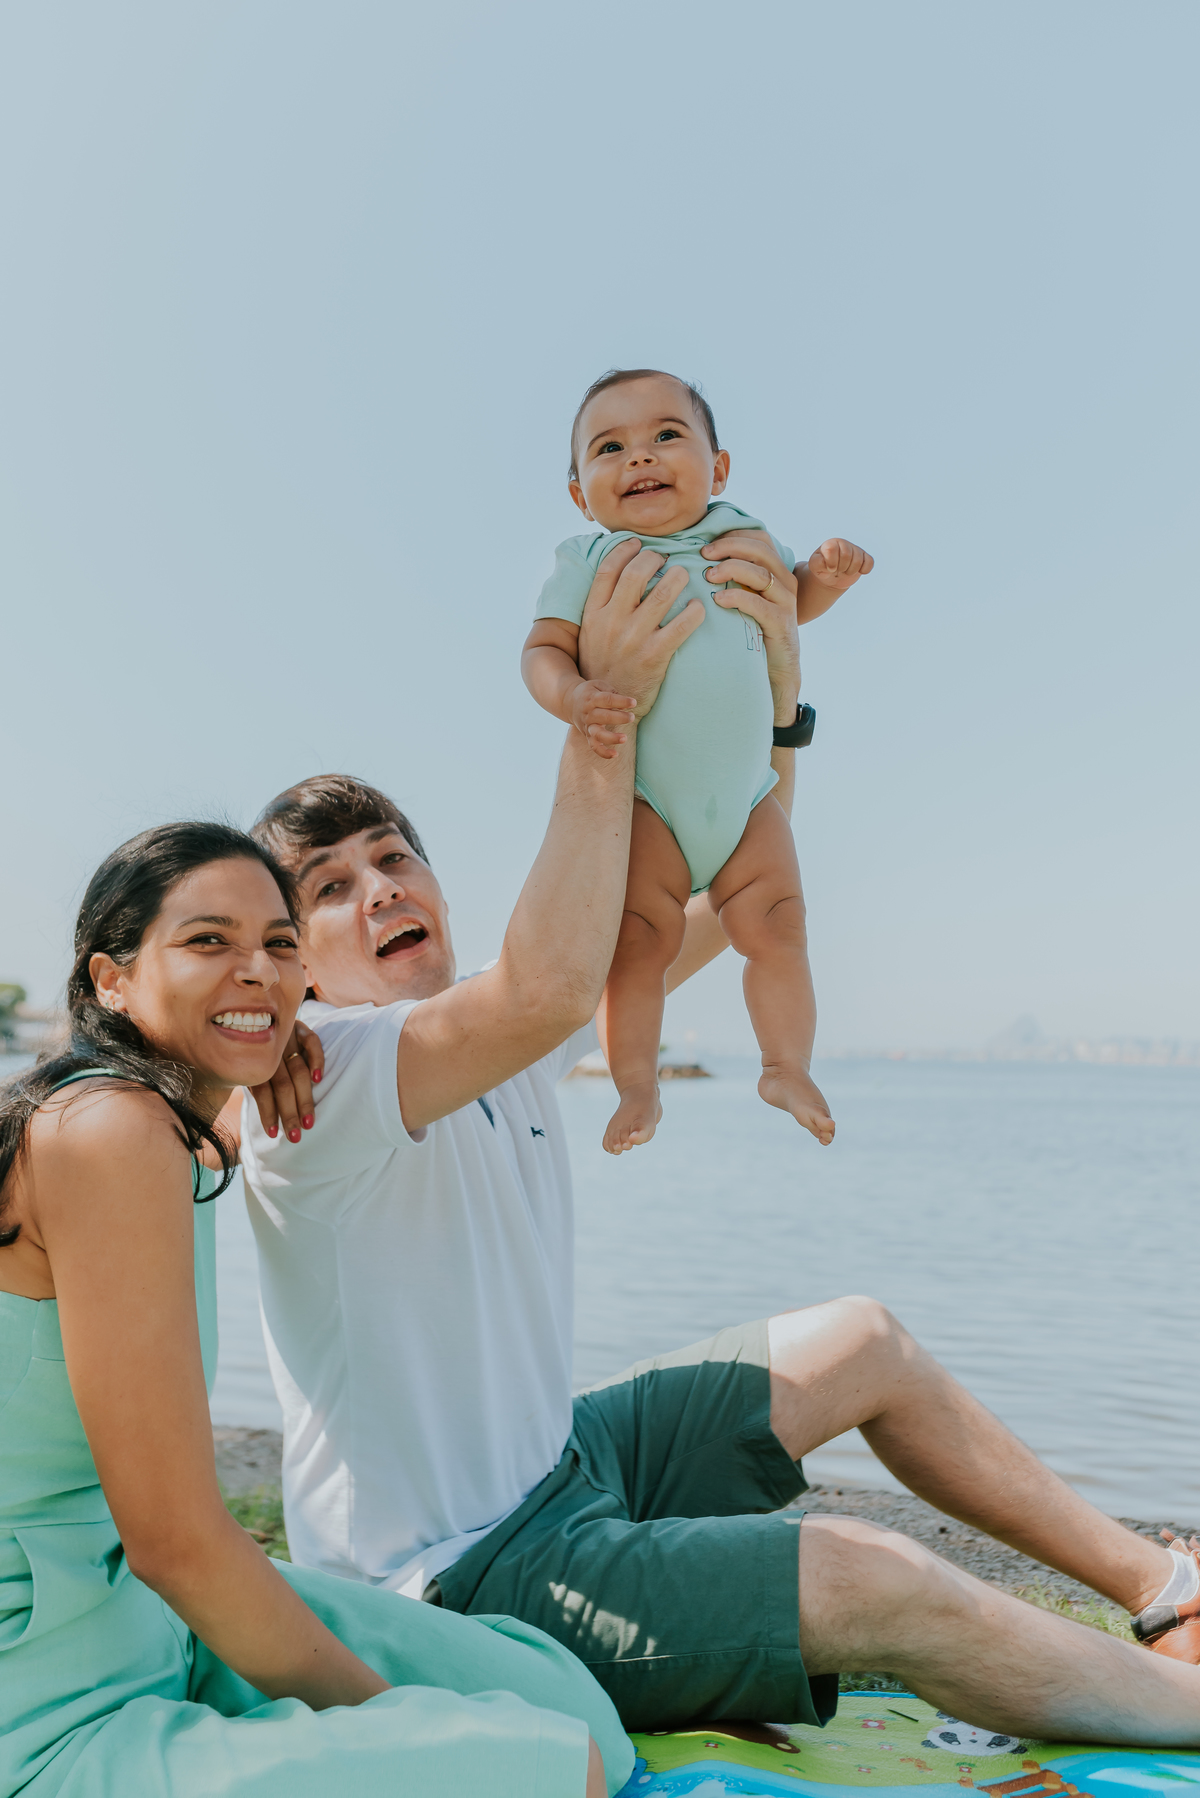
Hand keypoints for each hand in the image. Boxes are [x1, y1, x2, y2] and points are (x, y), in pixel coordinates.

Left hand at [248, 1020, 323, 1143]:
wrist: (247, 1012)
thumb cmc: (246, 1050)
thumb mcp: (240, 1065)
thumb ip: (246, 1084)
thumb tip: (240, 1121)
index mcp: (251, 1061)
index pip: (262, 1091)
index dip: (267, 1112)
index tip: (274, 1134)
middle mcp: (268, 1051)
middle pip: (282, 1085)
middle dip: (289, 1113)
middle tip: (295, 1136)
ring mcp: (285, 1037)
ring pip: (298, 1070)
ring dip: (305, 1099)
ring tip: (309, 1122)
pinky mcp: (299, 1027)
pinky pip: (311, 1042)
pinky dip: (316, 1059)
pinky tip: (318, 1079)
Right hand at [569, 679, 636, 759]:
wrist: (569, 702)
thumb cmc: (590, 693)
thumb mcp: (598, 685)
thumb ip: (611, 692)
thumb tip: (625, 704)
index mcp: (592, 698)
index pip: (607, 700)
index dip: (621, 701)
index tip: (633, 703)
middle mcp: (588, 713)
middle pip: (603, 716)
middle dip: (618, 717)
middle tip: (631, 717)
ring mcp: (587, 726)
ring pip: (597, 734)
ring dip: (611, 737)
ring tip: (624, 738)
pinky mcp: (587, 736)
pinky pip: (594, 746)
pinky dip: (603, 752)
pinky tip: (615, 755)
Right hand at [577, 538, 703, 717]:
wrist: (610, 707)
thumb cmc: (604, 665)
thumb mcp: (591, 634)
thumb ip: (602, 607)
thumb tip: (620, 573)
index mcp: (593, 614)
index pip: (608, 569)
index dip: (625, 549)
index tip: (638, 543)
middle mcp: (611, 623)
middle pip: (636, 573)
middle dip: (655, 557)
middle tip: (665, 559)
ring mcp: (633, 639)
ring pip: (662, 593)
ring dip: (678, 577)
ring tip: (683, 575)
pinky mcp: (655, 655)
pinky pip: (683, 624)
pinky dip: (695, 610)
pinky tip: (698, 607)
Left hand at [702, 530, 800, 724]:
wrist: (775, 672)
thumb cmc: (753, 633)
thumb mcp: (744, 600)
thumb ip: (732, 579)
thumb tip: (698, 559)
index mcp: (776, 571)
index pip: (759, 538)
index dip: (733, 535)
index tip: (707, 542)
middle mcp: (785, 582)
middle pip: (760, 549)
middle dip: (730, 547)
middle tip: (704, 554)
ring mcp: (786, 603)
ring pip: (761, 573)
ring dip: (732, 569)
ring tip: (708, 576)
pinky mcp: (781, 624)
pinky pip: (760, 604)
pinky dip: (737, 598)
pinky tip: (718, 600)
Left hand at [808, 537, 873, 591]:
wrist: (831, 577)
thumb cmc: (822, 569)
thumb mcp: (815, 566)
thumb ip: (818, 563)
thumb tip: (829, 564)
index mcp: (831, 543)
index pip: (832, 549)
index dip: (831, 562)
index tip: (829, 568)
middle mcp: (844, 544)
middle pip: (847, 555)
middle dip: (841, 567)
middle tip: (838, 570)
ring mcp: (855, 550)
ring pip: (858, 560)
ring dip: (851, 571)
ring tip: (845, 571)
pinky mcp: (865, 558)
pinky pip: (870, 562)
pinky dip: (864, 570)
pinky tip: (858, 571)